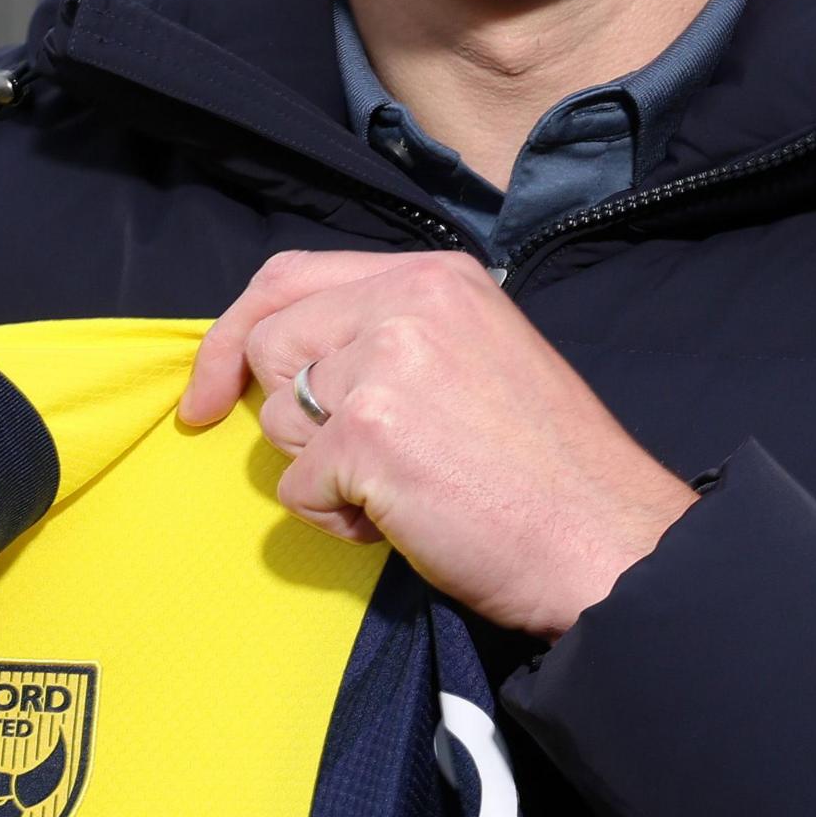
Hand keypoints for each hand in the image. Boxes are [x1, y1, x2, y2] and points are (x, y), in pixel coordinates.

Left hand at [177, 250, 696, 637]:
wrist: (607, 541)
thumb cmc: (547, 470)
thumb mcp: (477, 353)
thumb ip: (389, 334)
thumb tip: (293, 362)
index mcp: (433, 275)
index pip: (288, 277)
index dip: (233, 335)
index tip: (208, 394)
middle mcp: (406, 302)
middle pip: (268, 347)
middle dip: (291, 420)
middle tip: (358, 463)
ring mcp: (382, 366)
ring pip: (277, 421)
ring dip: (322, 473)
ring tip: (403, 491)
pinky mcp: (367, 438)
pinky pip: (298, 487)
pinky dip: (340, 521)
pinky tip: (406, 521)